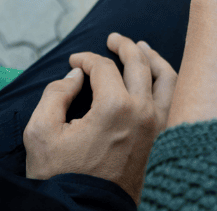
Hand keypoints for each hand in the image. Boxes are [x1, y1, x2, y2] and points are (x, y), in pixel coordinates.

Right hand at [24, 34, 177, 204]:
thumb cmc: (61, 176)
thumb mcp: (41, 133)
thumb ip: (55, 94)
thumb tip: (75, 76)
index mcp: (115, 107)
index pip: (103, 67)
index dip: (86, 59)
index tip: (74, 62)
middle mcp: (144, 112)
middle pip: (140, 63)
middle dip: (125, 46)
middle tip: (114, 39)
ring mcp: (159, 127)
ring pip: (167, 79)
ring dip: (154, 59)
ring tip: (143, 49)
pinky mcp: (164, 140)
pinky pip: (176, 101)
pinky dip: (167, 83)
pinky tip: (157, 79)